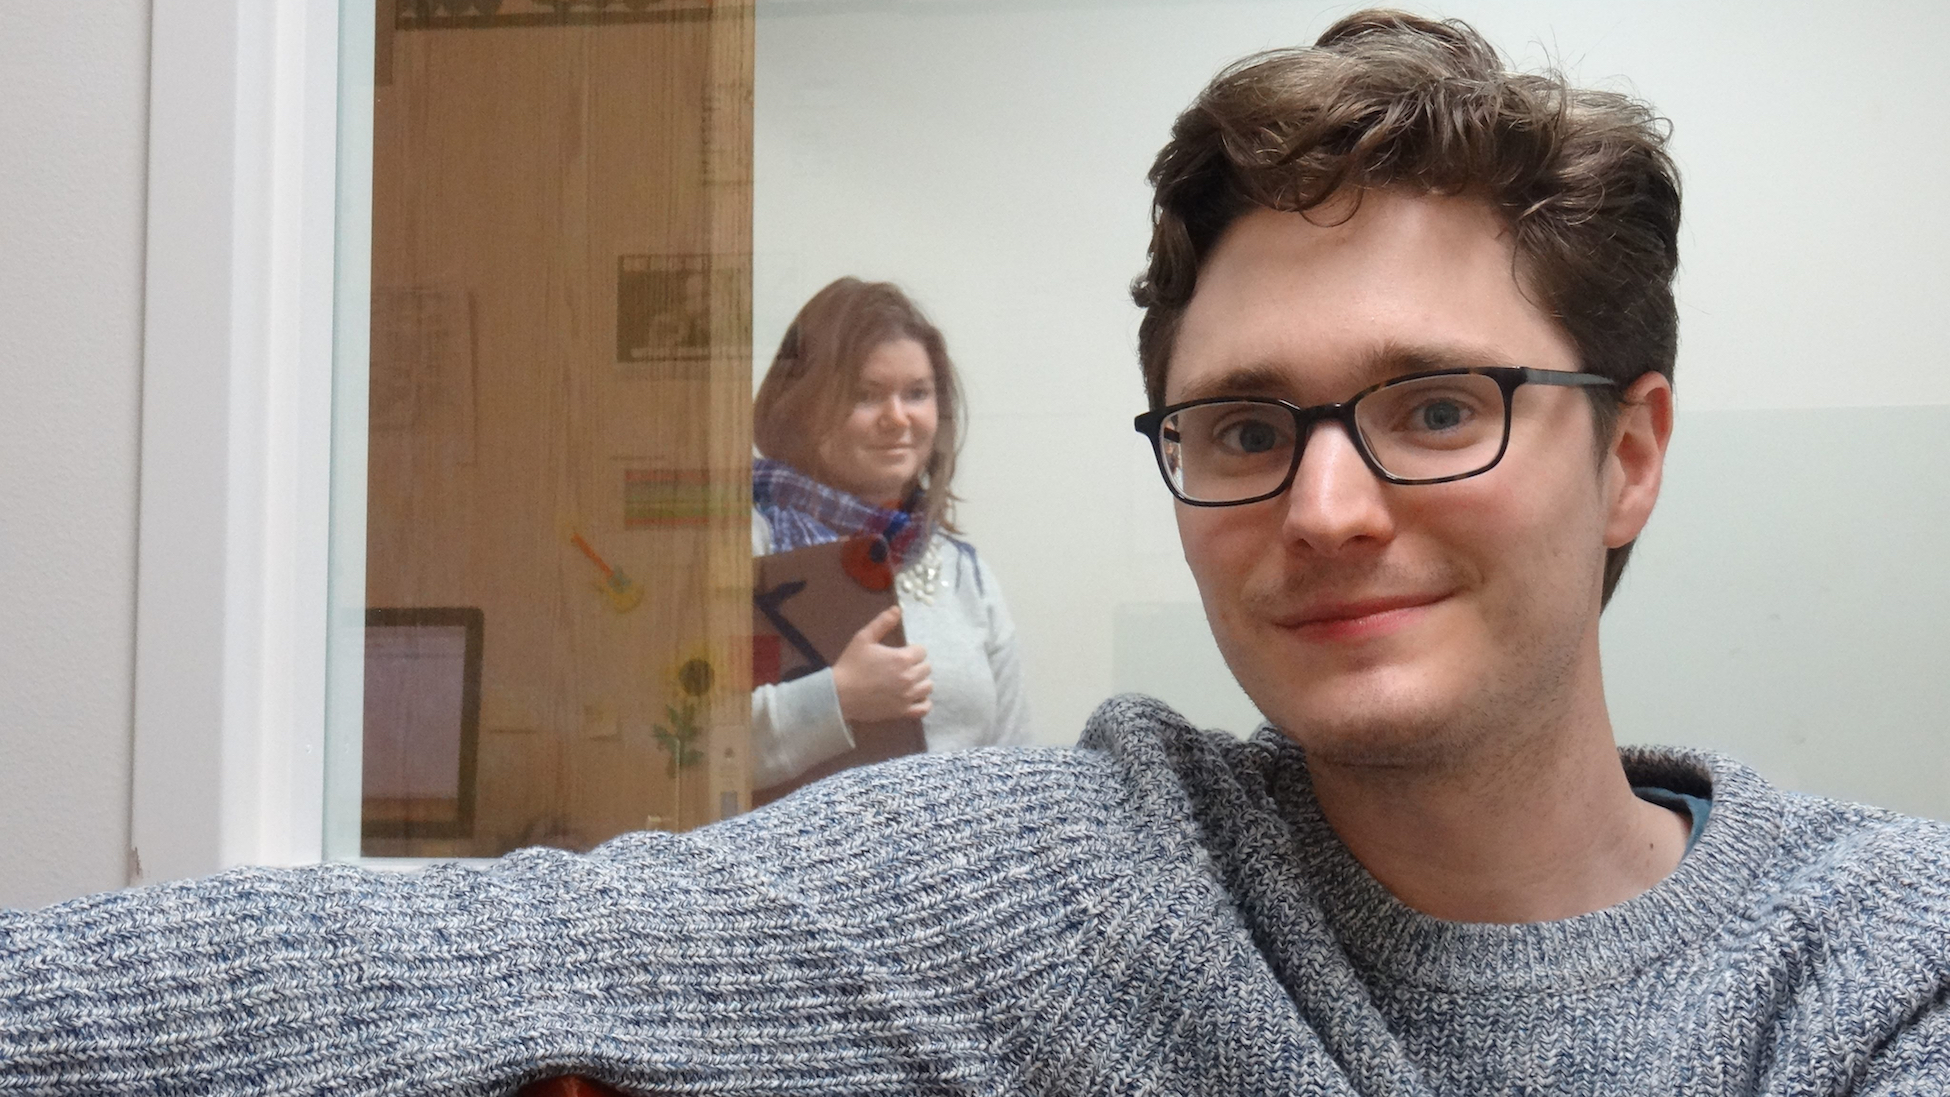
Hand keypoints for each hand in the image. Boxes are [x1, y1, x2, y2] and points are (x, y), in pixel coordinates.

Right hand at [830, 605, 931, 722]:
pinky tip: (915, 697)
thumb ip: (882, 623)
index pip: (922, 651)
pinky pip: (924, 708)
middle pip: (927, 668)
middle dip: (917, 664)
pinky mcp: (902, 711)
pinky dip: (923, 703)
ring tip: (908, 680)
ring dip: (921, 681)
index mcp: (902, 658)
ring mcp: (907, 696)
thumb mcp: (863, 638)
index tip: (901, 653)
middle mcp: (909, 677)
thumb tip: (898, 609)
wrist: (840, 694)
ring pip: (928, 686)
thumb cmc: (851, 664)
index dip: (912, 650)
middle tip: (902, 666)